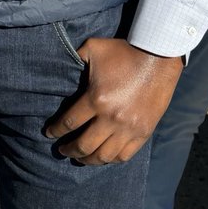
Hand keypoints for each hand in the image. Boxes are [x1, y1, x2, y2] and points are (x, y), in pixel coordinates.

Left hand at [44, 38, 183, 165]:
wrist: (158, 57)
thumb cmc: (123, 51)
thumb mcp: (93, 48)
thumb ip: (75, 58)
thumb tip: (62, 66)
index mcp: (96, 99)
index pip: (69, 122)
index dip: (56, 130)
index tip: (49, 133)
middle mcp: (111, 118)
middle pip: (84, 145)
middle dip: (69, 150)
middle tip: (62, 150)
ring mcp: (129, 128)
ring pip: (104, 156)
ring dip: (89, 160)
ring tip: (81, 158)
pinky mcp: (144, 132)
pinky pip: (125, 155)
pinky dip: (112, 159)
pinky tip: (104, 157)